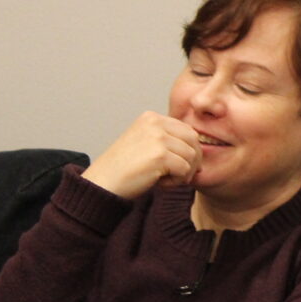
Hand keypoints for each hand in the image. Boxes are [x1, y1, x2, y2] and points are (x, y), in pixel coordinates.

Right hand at [83, 112, 202, 198]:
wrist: (102, 183)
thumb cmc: (124, 169)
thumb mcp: (145, 144)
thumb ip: (167, 140)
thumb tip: (198, 148)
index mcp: (151, 118)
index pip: (187, 130)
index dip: (189, 150)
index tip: (180, 166)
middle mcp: (155, 123)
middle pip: (194, 141)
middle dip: (192, 161)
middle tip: (179, 176)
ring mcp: (157, 138)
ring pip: (192, 156)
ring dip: (184, 173)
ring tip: (165, 179)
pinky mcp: (160, 155)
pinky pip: (185, 169)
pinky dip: (177, 181)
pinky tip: (160, 183)